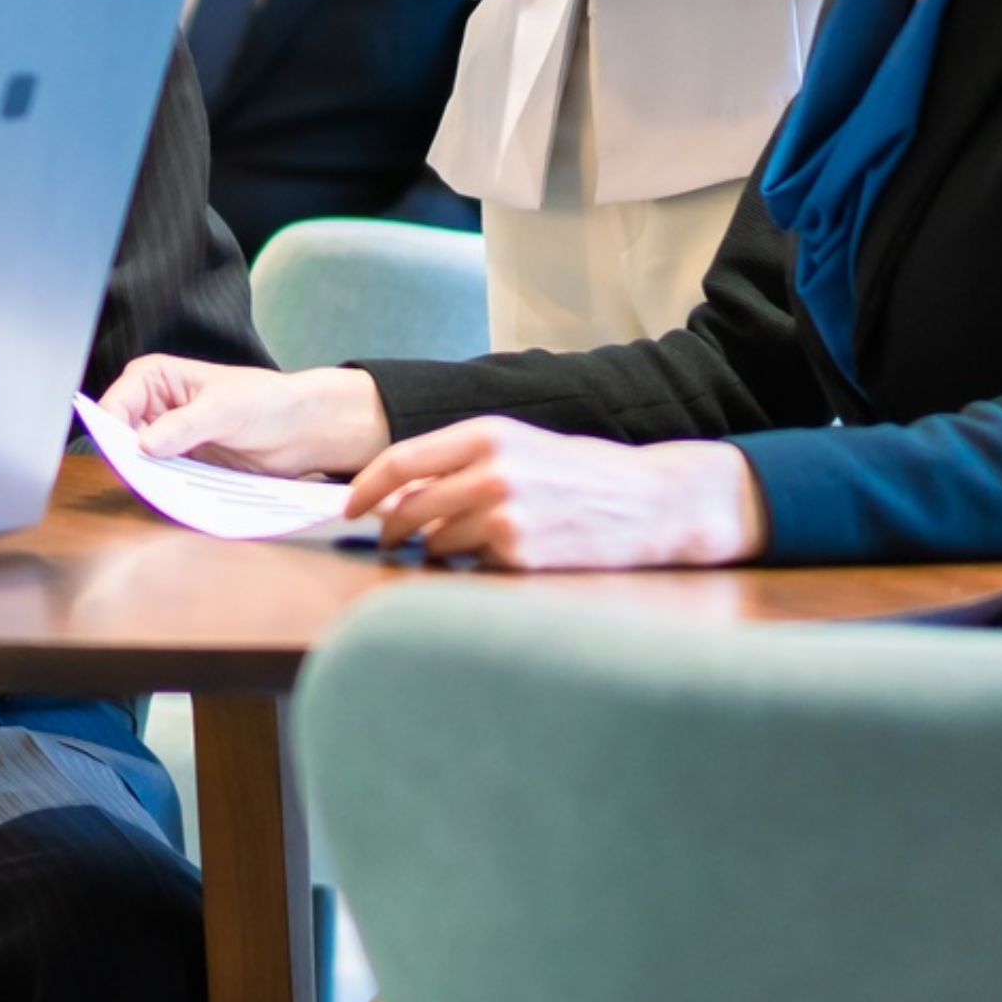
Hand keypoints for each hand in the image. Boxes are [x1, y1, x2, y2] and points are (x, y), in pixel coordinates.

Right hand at [103, 355, 387, 477]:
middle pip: (120, 438)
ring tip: (171, 485)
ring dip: (149, 477)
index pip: (114, 406)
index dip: (114, 433)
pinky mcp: (180, 463)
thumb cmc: (268, 401)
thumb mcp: (225, 408)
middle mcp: (153, 407)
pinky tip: (179, 492)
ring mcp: (165, 438)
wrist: (301, 430)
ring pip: (137, 463)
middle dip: (130, 460)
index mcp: (154, 378)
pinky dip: (165, 488)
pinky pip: (160, 479)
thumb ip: (184, 425)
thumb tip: (145, 445)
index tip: (130, 457)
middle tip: (149, 478)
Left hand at [343, 416, 766, 566]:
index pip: (399, 461)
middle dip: (391, 529)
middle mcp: (490, 471)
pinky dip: (477, 566)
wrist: (652, 501)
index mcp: (487, 434)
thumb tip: (397, 494)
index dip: (364, 489)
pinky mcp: (519, 555)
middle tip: (389, 540)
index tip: (349, 508)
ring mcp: (504, 515)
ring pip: (436, 543)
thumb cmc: (583, 472)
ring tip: (469, 543)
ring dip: (437, 549)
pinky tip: (508, 554)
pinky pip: (473, 567)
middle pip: (408, 508)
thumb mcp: (521, 447)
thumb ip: (462, 461)